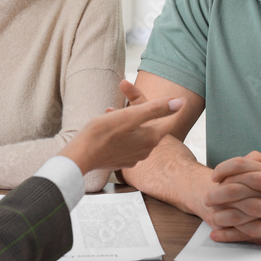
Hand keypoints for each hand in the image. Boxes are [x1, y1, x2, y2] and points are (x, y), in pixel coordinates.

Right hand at [60, 93, 184, 174]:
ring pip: (136, 134)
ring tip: (110, 114)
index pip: (165, 120)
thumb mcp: (130, 116)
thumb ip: (156, 109)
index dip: (159, 106)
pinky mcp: (121, 161)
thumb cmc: (102, 134)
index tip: (148, 99)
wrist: (81, 157)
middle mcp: (146, 150)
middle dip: (138, 113)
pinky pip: (126, 143)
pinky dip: (120, 133)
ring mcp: (133, 157)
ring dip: (127, 122)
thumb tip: (180, 103)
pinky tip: (107, 129)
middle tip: (122, 104)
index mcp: (151, 138)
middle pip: (149, 126)